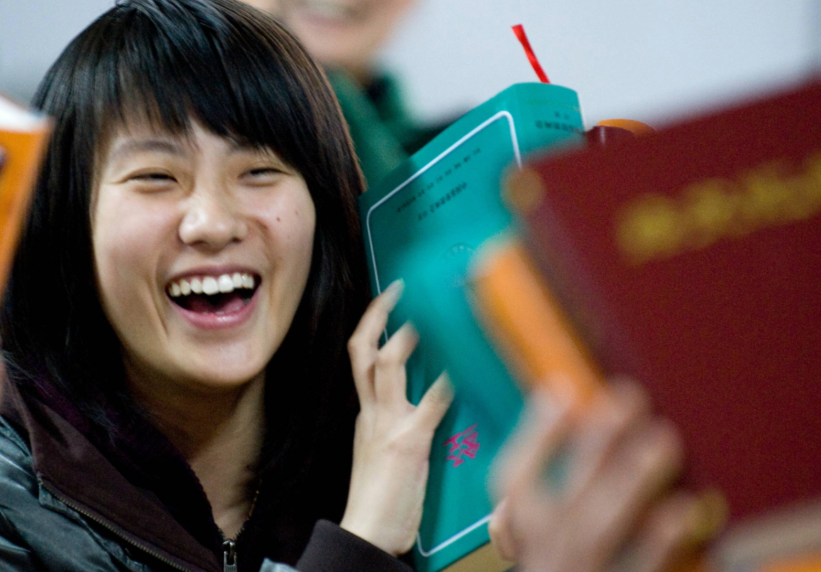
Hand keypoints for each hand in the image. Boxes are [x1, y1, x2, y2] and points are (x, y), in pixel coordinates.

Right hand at [341, 279, 455, 554]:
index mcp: (365, 415)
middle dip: (378, 315)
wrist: (368, 531)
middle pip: (364, 351)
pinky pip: (430, 403)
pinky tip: (458, 369)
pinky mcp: (409, 442)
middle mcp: (371, 413)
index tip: (386, 302)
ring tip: (424, 315)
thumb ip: (395, 426)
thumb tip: (423, 405)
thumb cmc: (380, 500)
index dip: (371, 327)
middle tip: (396, 289)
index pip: (361, 359)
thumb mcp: (382, 452)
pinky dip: (445, 383)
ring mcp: (387, 424)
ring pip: (386, 365)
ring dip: (406, 336)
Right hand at [489, 381, 712, 571]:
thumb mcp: (544, 534)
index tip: (564, 395)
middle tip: (630, 399)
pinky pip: (638, 569)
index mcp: (524, 533)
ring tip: (662, 440)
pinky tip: (686, 508)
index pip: (513, 481)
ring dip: (630, 482)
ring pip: (598, 529)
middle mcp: (545, 555)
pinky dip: (661, 541)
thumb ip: (547, 488)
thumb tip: (569, 407)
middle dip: (594, 446)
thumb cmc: (569, 562)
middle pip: (561, 498)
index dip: (536, 437)